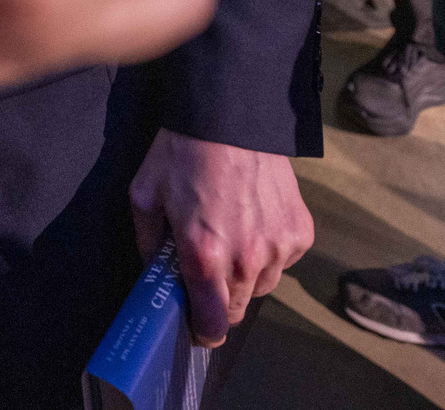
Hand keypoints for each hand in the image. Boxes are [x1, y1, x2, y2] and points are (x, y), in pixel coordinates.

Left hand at [130, 131, 312, 344]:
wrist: (230, 114)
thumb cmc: (182, 153)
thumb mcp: (145, 196)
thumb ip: (149, 246)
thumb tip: (156, 277)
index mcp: (203, 255)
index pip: (212, 324)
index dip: (202, 330)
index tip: (196, 324)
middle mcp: (246, 258)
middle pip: (236, 308)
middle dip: (219, 297)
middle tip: (206, 266)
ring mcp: (278, 246)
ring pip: (262, 285)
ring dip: (245, 274)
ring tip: (230, 235)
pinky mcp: (300, 232)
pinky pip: (283, 260)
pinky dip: (269, 250)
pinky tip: (252, 220)